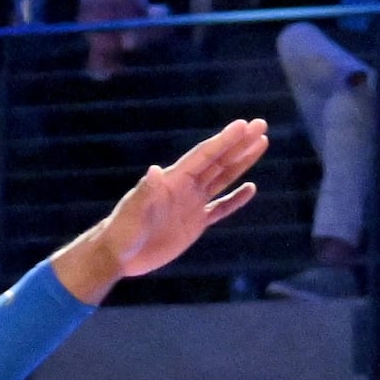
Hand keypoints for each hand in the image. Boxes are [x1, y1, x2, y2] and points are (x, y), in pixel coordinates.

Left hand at [68, 117, 268, 288]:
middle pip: (219, 161)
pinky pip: (220, 208)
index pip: (204, 156)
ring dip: (241, 162)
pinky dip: (235, 199)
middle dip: (240, 143)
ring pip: (223, 179)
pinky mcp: (195, 224)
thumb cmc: (122, 230)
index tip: (242, 125)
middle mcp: (186, 187)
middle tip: (260, 125)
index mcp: (174, 180)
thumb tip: (154, 170)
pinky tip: (250, 188)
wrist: (119, 254)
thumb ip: (145, 192)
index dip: (224, 140)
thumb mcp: (133, 212)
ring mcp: (192, 204)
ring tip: (260, 144)